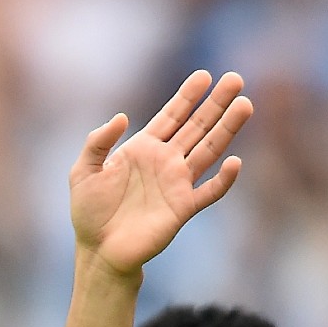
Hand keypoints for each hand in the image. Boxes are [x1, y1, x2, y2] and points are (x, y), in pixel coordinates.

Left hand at [70, 71, 251, 279]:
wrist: (99, 251)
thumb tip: (122, 117)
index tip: (204, 75)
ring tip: (244, 105)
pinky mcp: (183, 208)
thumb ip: (97, 142)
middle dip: (216, 103)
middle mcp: (166, 162)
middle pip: (197, 126)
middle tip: (235, 79)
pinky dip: (223, 179)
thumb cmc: (89, 212)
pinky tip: (235, 162)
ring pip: (209, 150)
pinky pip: (209, 192)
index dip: (187, 95)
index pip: (171, 115)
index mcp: (144, 148)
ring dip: (227, 129)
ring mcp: (177, 184)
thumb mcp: (83, 171)